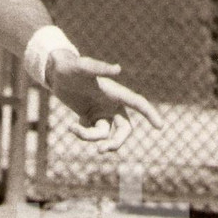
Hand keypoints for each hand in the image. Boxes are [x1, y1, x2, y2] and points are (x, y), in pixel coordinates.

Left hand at [45, 49, 162, 153]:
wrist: (56, 72)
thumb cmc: (71, 67)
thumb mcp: (82, 67)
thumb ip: (99, 68)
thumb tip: (118, 69)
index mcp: (115, 92)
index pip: (138, 104)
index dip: (150, 114)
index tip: (160, 127)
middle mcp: (112, 104)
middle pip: (125, 129)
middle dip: (116, 142)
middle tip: (102, 150)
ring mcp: (101, 112)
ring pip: (106, 135)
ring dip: (92, 138)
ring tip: (74, 129)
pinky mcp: (90, 118)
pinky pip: (92, 134)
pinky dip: (83, 134)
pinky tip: (72, 127)